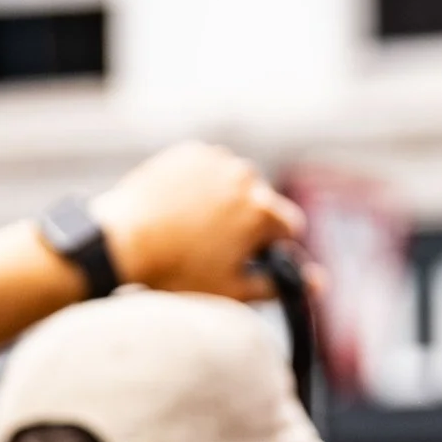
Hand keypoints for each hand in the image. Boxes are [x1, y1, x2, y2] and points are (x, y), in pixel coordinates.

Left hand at [90, 142, 302, 300]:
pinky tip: (179, 208)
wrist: (120, 244)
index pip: (288, 226)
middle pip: (260, 202)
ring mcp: (216, 161)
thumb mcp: (232, 289)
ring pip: (234, 184)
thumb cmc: (176, 274)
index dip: (270, 246)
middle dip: (246, 222)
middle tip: (212, 247)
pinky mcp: (189, 153)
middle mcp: (245, 177)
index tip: (246, 258)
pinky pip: (207, 168)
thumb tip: (320, 282)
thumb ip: (279, 283)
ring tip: (192, 228)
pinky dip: (200, 185)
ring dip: (224, 200)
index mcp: (262, 210)